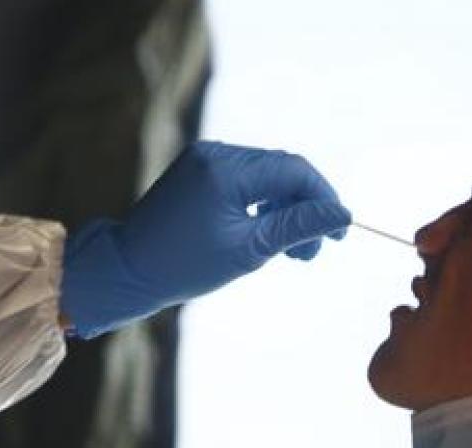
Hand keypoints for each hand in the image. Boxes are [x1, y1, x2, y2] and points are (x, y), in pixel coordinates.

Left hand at [60, 141, 350, 337]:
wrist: (128, 269)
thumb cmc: (185, 265)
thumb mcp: (250, 250)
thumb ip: (298, 227)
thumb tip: (343, 216)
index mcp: (227, 170)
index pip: (294, 170)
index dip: (324, 199)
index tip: (339, 233)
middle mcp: (216, 153)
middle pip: (283, 169)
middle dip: (305, 208)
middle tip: (313, 251)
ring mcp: (206, 157)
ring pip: (267, 174)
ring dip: (286, 208)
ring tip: (292, 250)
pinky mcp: (199, 167)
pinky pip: (246, 178)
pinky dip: (263, 203)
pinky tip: (266, 232)